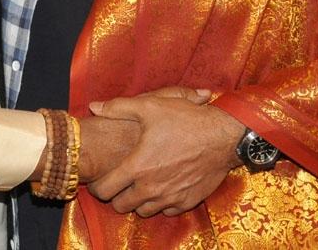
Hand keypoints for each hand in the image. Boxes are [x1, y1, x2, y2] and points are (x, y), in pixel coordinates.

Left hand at [87, 91, 244, 217]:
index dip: (97, 186)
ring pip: (143, 211)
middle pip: (121, 206)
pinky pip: (166, 211)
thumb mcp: (150, 106)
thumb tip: (94, 107)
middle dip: (116, 196)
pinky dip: (161, 203)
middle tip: (120, 183)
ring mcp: (170, 197)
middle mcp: (151, 187)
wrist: (223, 136)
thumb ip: (118, 107)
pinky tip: (162, 187)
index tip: (99, 180)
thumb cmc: (185, 120)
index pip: (105, 190)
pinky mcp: (187, 201)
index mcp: (138, 167)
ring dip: (138, 201)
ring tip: (140, 184)